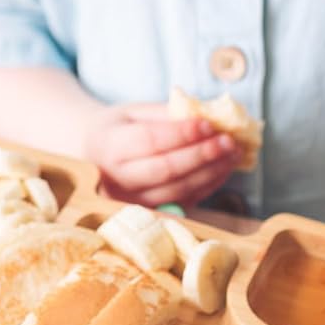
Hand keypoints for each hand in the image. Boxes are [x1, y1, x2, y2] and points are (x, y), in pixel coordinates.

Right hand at [85, 103, 238, 208]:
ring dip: (210, 173)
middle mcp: (115, 178)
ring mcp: (130, 201)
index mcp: (108, 145)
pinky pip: (182, 202)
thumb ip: (165, 114)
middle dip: (201, 155)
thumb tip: (209, 117)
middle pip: (165, 170)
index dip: (181, 134)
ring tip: (233, 154)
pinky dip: (207, 186)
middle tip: (229, 141)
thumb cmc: (117, 128)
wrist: (91, 155)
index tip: (208, 124)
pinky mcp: (146, 212)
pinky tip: (223, 169)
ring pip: (176, 191)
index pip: (149, 141)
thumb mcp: (133, 112)